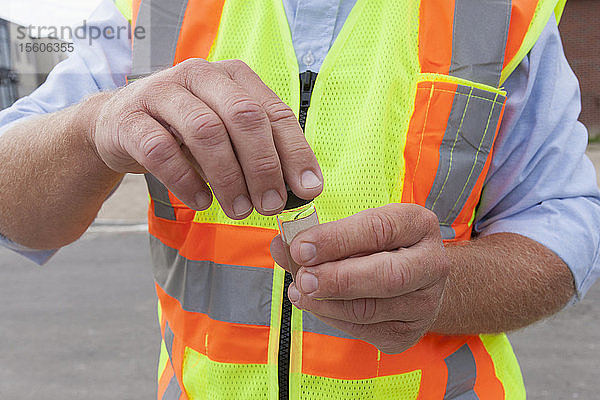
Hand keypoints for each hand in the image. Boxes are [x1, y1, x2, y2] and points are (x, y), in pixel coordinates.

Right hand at [91, 59, 322, 217]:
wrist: (119, 124)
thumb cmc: (183, 132)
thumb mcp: (227, 135)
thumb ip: (260, 153)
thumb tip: (301, 189)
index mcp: (233, 76)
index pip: (274, 112)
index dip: (295, 153)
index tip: (307, 190)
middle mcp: (201, 75)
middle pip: (243, 117)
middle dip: (263, 167)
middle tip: (271, 205)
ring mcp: (162, 92)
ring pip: (206, 131)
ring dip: (228, 178)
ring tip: (239, 210)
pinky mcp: (130, 119)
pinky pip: (161, 151)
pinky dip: (186, 181)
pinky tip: (201, 201)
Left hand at [270, 204, 448, 353]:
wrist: (415, 280)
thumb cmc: (378, 247)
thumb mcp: (356, 229)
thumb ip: (320, 236)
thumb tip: (281, 246)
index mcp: (418, 225)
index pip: (379, 229)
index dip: (337, 239)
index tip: (301, 247)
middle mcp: (432, 264)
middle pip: (387, 276)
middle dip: (338, 279)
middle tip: (303, 278)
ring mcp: (425, 303)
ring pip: (370, 309)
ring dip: (327, 302)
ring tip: (299, 292)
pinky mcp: (409, 332)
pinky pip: (364, 330)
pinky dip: (333, 318)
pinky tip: (315, 305)